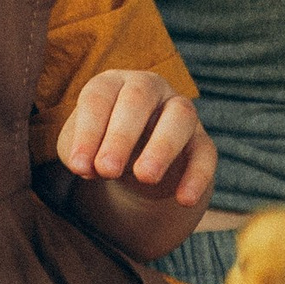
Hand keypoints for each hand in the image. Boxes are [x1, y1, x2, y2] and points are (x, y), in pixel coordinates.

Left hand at [57, 70, 215, 215]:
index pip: (98, 97)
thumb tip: (88, 167)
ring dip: (163, 146)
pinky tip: (184, 199)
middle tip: (106, 170)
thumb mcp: (82, 147)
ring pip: (180, 116)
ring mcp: (179, 110)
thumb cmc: (100, 145)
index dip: (88, 131)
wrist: (134, 160)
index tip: (79, 166)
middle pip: (138, 98)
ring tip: (145, 178)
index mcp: (112, 83)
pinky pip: (206, 152)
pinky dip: (198, 175)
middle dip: (121, 135)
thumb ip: (78, 154)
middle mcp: (149, 87)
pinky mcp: (201, 139)